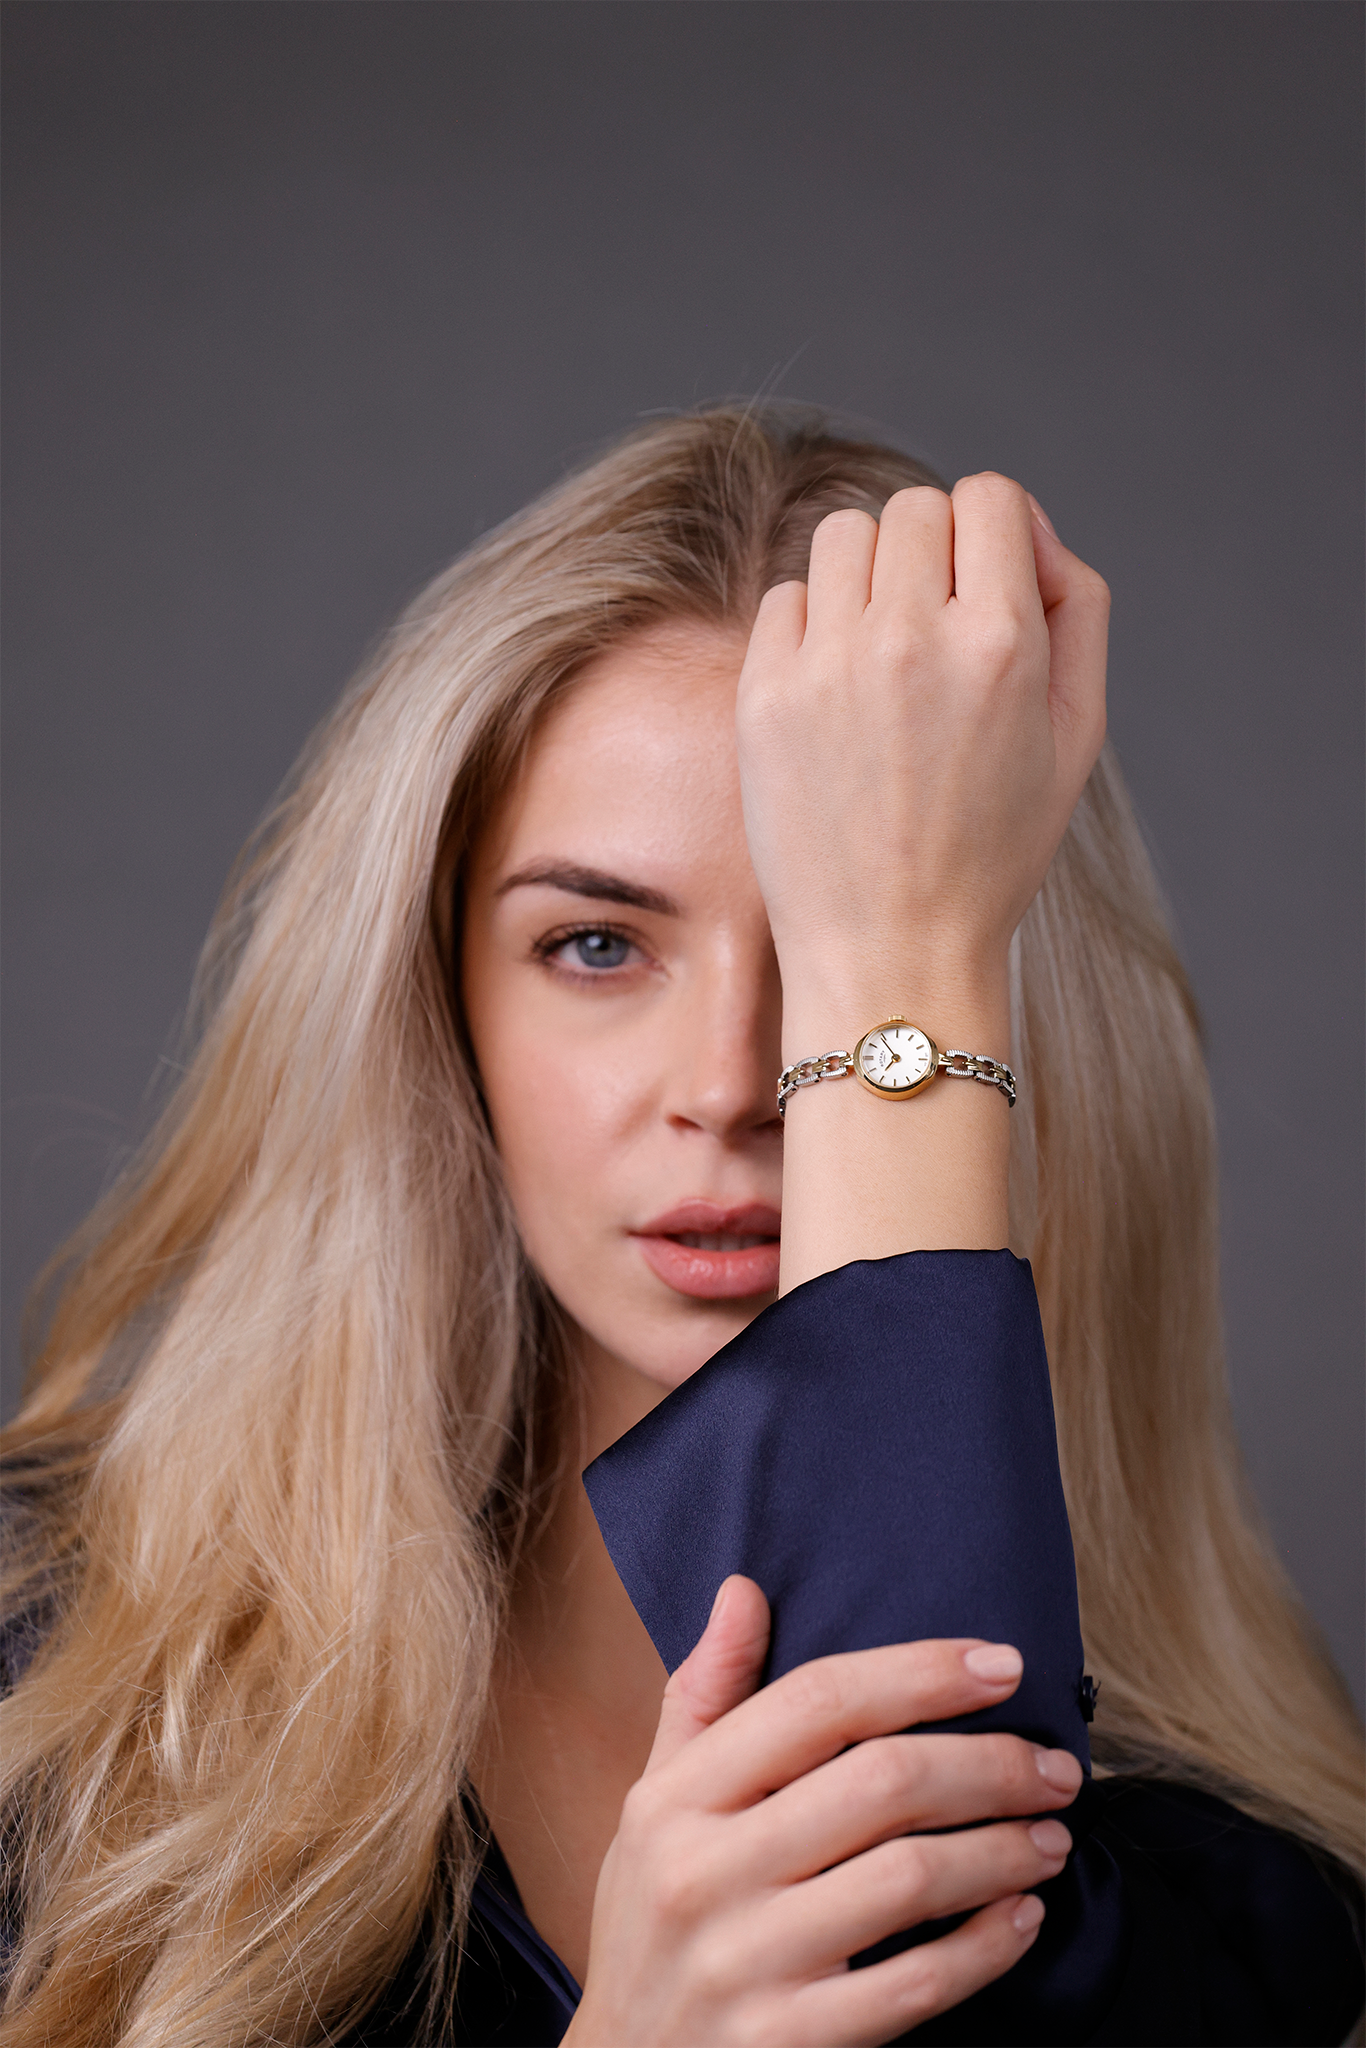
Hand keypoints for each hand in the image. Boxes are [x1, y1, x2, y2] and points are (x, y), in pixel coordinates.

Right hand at [564, 1577, 1080, 2047]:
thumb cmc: (650, 1923)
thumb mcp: (652, 1805)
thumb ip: (704, 1696)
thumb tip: (745, 1590)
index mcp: (676, 1798)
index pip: (816, 1702)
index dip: (920, 1672)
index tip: (1002, 1666)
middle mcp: (705, 1872)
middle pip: (881, 1783)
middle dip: (989, 1764)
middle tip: (1054, 1766)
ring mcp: (747, 1963)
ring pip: (910, 1879)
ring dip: (1002, 1850)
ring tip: (1051, 1835)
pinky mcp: (787, 2044)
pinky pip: (914, 1986)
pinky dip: (984, 1947)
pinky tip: (1022, 1918)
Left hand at [734, 476, 1108, 1041]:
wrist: (892, 951)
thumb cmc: (992, 851)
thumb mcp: (1078, 735)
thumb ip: (1078, 610)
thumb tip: (1030, 535)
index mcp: (1001, 643)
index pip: (990, 498)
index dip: (996, 532)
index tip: (989, 585)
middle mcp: (910, 638)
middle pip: (916, 509)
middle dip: (934, 552)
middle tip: (937, 629)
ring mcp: (828, 664)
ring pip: (845, 536)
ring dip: (869, 575)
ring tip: (883, 651)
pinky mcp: (764, 694)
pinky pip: (787, 595)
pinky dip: (813, 624)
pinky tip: (836, 689)